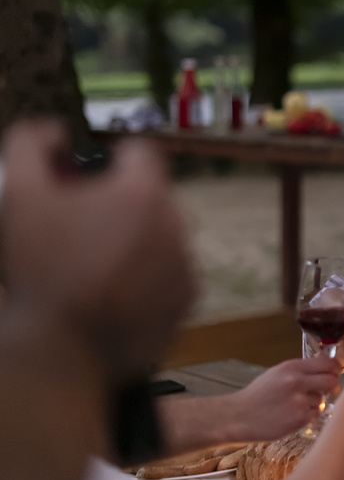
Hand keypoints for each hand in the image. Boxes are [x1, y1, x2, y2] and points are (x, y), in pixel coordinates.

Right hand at [0, 122, 193, 381]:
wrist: (63, 349)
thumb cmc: (40, 268)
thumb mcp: (20, 194)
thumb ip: (32, 145)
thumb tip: (54, 130)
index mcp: (144, 192)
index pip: (140, 151)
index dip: (110, 158)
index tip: (85, 178)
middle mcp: (177, 223)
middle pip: (151, 196)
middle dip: (120, 203)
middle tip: (80, 227)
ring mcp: (186, 264)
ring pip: (162, 237)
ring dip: (135, 241)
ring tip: (92, 266)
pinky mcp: (187, 301)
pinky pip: (169, 276)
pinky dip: (147, 278)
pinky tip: (111, 292)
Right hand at [225, 356, 340, 441]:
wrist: (238, 416)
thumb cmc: (258, 394)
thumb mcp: (278, 373)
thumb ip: (301, 369)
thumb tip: (327, 364)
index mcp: (292, 367)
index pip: (327, 363)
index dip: (335, 368)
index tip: (334, 372)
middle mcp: (297, 382)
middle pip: (331, 381)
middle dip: (331, 386)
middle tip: (325, 390)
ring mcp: (299, 402)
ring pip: (322, 400)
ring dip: (314, 402)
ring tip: (295, 405)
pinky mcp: (299, 419)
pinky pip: (314, 414)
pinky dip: (307, 415)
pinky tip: (292, 415)